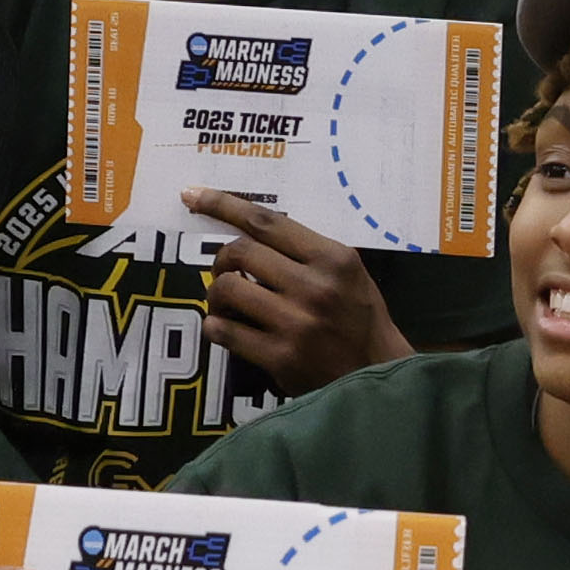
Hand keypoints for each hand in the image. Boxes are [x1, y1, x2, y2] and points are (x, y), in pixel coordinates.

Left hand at [188, 189, 406, 387]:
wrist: (376, 374)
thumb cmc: (360, 320)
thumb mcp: (349, 273)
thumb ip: (307, 252)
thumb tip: (251, 234)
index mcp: (333, 259)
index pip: (267, 221)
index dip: (223, 204)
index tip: (193, 195)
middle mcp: (314, 287)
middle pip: (240, 251)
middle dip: (221, 259)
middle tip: (224, 271)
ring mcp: (296, 323)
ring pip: (227, 290)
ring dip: (216, 294)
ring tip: (225, 303)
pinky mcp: (281, 358)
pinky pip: (226, 332)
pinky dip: (216, 326)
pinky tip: (223, 327)